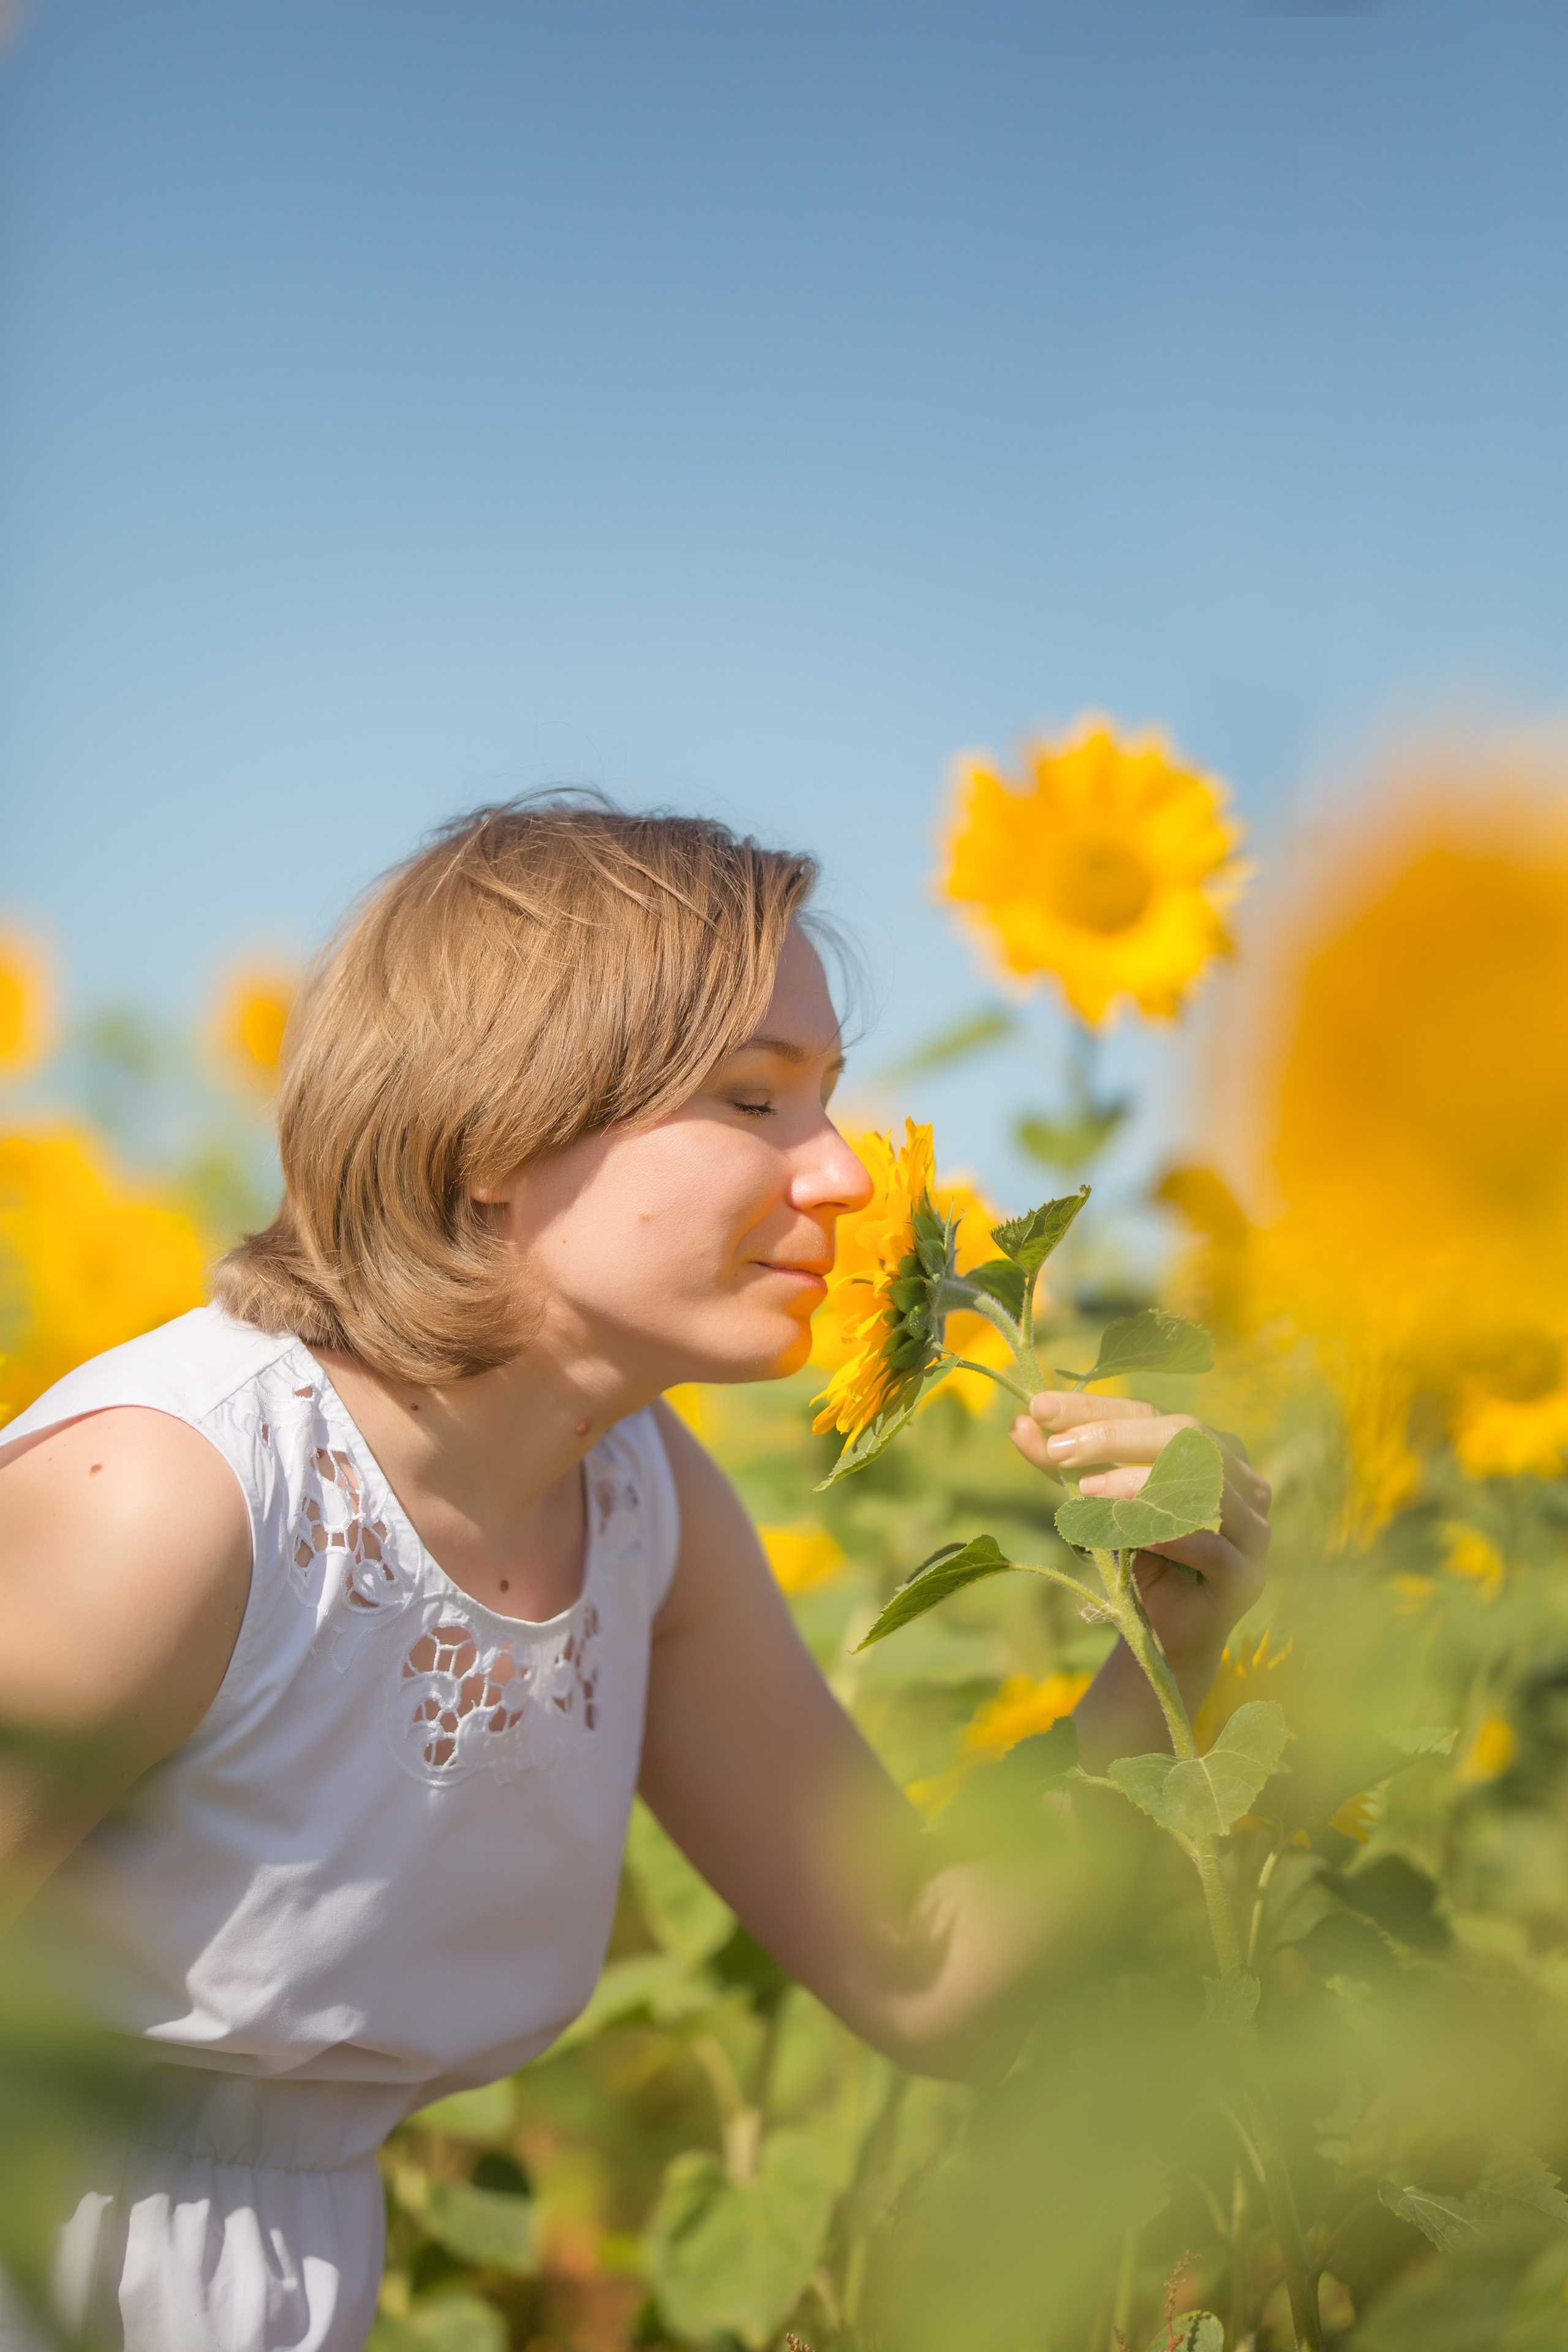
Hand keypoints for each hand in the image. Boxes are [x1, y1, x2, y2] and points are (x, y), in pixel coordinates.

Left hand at [1009, 1392, 1270, 1677]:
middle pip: (1185, 1435)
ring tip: (1086, 1491)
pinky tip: (1131, 1535)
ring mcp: (1252, 1528)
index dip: (1096, 1409)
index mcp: (1211, 1448)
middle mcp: (1242, 1479)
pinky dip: (1168, 1535)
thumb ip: (1065, 1466)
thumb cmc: (1134, 1555)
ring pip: (1205, 1484)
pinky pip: (1211, 1547)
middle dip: (1115, 1436)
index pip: (1151, 1413)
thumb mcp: (1095, 1502)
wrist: (1162, 1632)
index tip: (1040, 1407)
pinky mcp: (1246, 1577)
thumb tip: (1019, 1424)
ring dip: (1138, 1482)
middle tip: (1060, 1449)